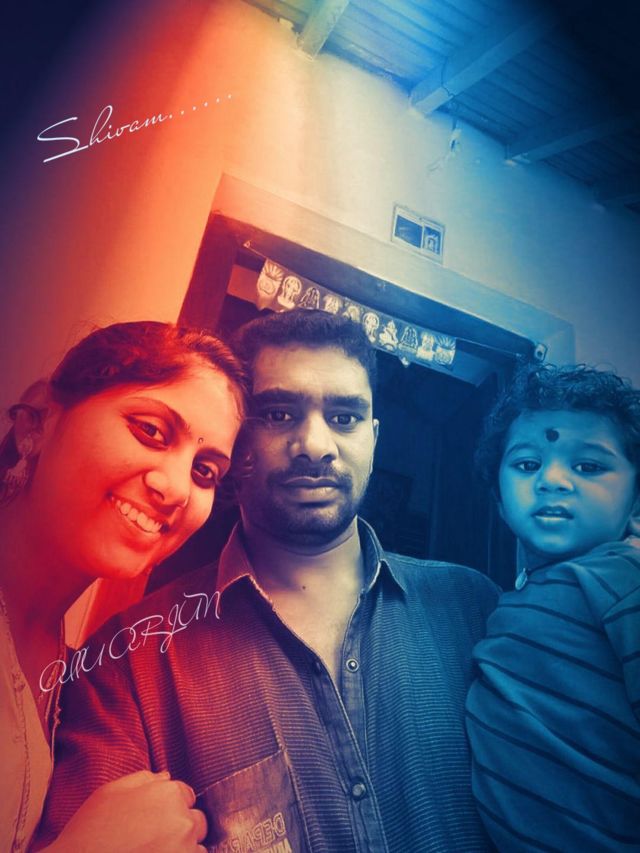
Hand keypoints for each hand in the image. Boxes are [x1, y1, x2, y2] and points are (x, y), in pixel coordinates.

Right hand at [44, 770, 206, 852]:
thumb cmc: (89, 832)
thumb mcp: (110, 792)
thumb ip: (144, 780)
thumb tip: (166, 776)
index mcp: (167, 794)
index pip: (186, 795)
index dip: (172, 807)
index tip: (157, 820)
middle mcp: (182, 820)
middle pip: (197, 821)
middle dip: (182, 828)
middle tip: (155, 840)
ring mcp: (184, 849)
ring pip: (197, 847)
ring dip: (183, 850)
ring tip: (153, 851)